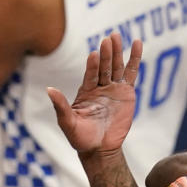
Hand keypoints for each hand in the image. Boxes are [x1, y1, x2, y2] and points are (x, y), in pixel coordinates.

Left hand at [47, 33, 141, 154]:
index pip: (90, 74)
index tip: (94, 55)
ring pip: (117, 66)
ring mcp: (113, 88)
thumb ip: (60, 106)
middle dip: (106, 53)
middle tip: (108, 39)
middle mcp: (99, 86)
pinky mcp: (127, 93)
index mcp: (85, 91)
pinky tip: (137, 44)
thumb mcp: (68, 123)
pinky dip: (135, 59)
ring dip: (117, 51)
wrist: (100, 150)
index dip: (92, 65)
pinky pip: (131, 73)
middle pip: (104, 66)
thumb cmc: (81, 138)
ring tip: (116, 36)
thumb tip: (49, 89)